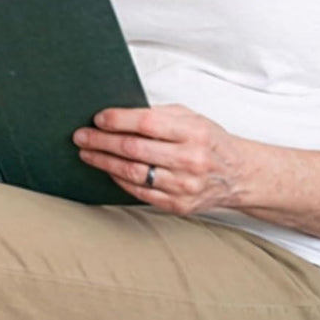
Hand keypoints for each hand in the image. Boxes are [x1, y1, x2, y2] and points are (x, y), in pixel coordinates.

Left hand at [73, 104, 244, 213]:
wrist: (239, 175)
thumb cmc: (209, 140)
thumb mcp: (189, 117)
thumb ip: (157, 114)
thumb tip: (117, 114)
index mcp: (193, 132)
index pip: (147, 123)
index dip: (118, 120)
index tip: (98, 118)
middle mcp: (190, 160)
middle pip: (135, 149)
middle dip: (102, 141)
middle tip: (81, 136)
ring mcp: (185, 186)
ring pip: (134, 173)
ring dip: (104, 162)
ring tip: (87, 152)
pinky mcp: (179, 205)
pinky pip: (141, 192)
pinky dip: (119, 180)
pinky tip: (107, 169)